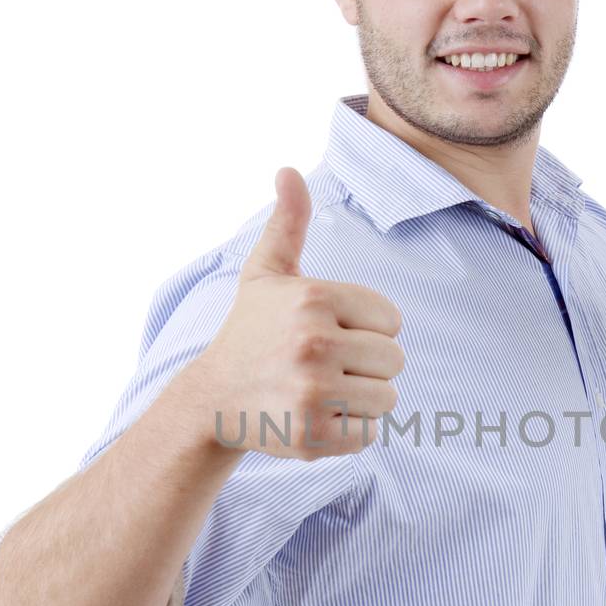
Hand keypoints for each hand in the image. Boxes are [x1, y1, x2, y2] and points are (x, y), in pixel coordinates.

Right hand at [194, 167, 404, 457]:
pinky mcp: (311, 435)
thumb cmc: (250, 333)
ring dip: (360, 400)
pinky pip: (369, 434)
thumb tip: (286, 170)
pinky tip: (315, 417)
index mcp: (313, 298)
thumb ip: (287, 223)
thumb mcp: (266, 274)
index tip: (329, 334)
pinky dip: (349, 432)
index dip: (367, 330)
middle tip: (324, 368)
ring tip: (320, 392)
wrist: (210, 400)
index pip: (392, 320)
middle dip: (367, 367)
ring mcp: (312, 391)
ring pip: (387, 399)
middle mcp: (313, 342)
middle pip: (394, 361)